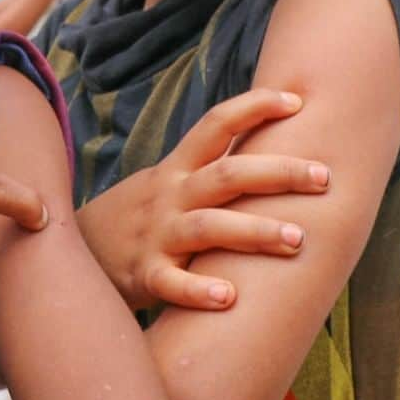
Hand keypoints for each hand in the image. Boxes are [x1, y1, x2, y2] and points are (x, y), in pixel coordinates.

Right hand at [76, 89, 329, 311]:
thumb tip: (273, 152)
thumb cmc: (139, 217)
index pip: (215, 126)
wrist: (75, 252)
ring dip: (253, 232)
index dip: (253, 108)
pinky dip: (198, 291)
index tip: (296, 101)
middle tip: (324, 177)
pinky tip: (229, 298)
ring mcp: (156, 235)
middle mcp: (169, 196)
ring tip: (297, 240)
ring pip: (207, 228)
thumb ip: (208, 171)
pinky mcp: (144, 276)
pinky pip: (171, 283)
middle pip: (225, 175)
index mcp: (177, 170)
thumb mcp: (165, 184)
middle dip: (277, 173)